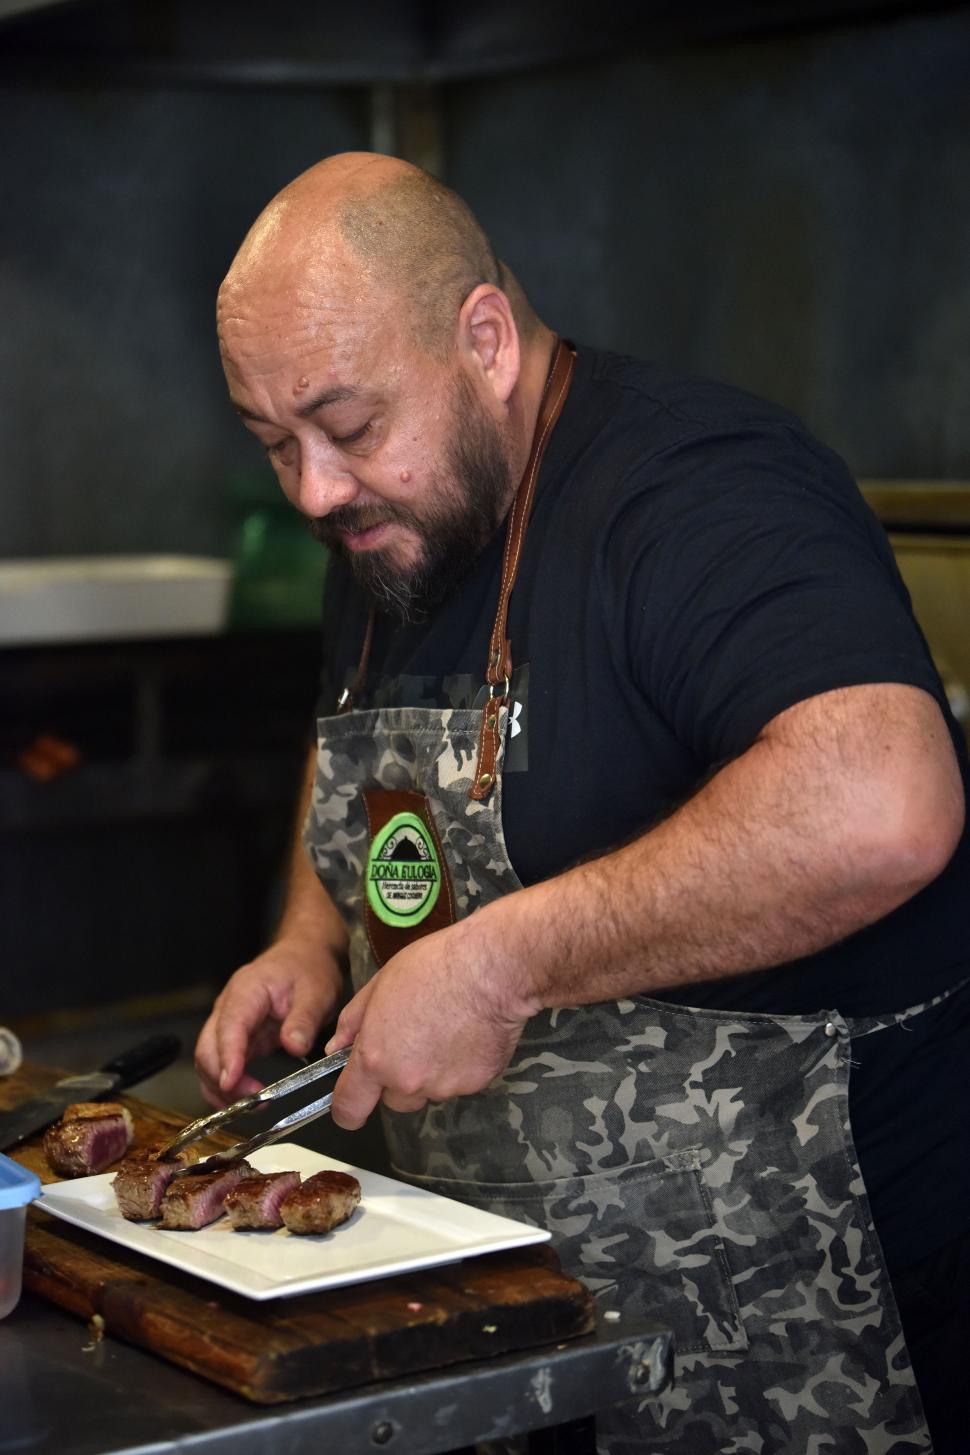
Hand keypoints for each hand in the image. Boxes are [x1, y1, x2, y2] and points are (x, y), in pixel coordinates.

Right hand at [194, 940, 343, 1106]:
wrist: (305, 955)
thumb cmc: (308, 968)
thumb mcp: (317, 991)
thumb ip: (304, 1020)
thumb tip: (293, 1046)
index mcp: (247, 990)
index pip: (229, 1026)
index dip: (227, 1057)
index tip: (231, 1082)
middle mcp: (229, 1006)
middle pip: (208, 1048)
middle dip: (222, 1079)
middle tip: (253, 1101)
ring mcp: (228, 1022)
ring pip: (208, 1059)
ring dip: (221, 1087)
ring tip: (253, 1105)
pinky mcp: (237, 1036)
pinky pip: (221, 1063)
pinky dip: (226, 1084)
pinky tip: (244, 1100)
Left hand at [323, 913, 530, 1128]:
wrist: (490, 969)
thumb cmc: (434, 966)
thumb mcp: (379, 983)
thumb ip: (353, 1022)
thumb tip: (337, 1048)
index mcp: (376, 1059)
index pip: (350, 1109)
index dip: (348, 1109)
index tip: (354, 1100)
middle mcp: (407, 1081)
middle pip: (393, 1100)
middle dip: (397, 1079)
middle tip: (413, 1040)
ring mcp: (444, 1086)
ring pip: (428, 1090)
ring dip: (431, 1072)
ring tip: (445, 1030)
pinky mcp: (476, 1083)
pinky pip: (460, 1082)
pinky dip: (461, 1066)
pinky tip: (468, 1033)